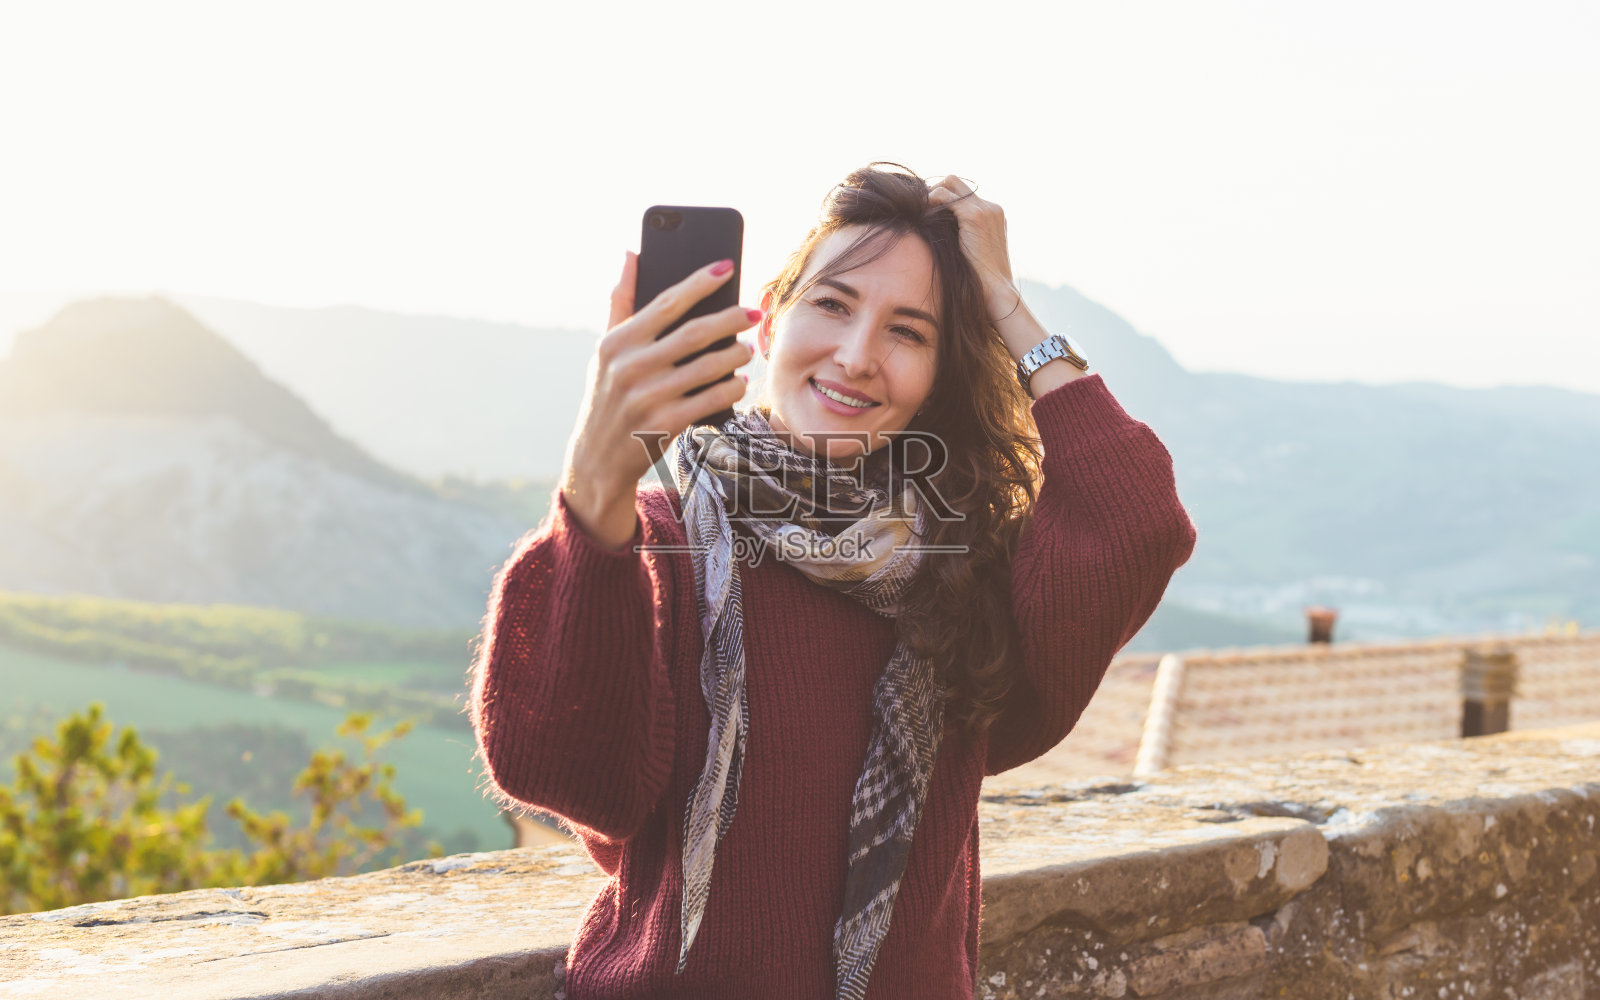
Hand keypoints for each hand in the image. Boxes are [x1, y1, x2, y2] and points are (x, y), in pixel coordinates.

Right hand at [559, 253, 759, 547]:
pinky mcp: (665, 424)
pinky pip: (711, 399)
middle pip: (694, 333)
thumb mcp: (605, 349)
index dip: (699, 282)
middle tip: (753, 312)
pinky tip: (740, 380)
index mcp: (616, 342)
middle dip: (730, 319)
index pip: (665, 303)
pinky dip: (731, 387)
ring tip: (747, 347)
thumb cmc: (607, 392)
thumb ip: (620, 301)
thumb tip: (631, 253)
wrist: (598, 457)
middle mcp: (630, 367)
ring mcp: (648, 397)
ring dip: (735, 355)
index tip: (726, 267)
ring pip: (708, 367)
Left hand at [927, 175, 1018, 321]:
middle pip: (956, 181)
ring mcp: (985, 209)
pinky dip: (932, 201)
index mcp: (994, 214)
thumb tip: (938, 231)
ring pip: (950, 182)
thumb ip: (962, 236)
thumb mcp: (972, 252)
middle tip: (921, 208)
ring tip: (921, 212)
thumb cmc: (981, 279)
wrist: (995, 289)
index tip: (928, 211)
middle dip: (936, 190)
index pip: (964, 193)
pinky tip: (924, 216)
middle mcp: (992, 207)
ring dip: (932, 194)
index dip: (943, 197)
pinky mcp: (975, 215)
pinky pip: (945, 195)